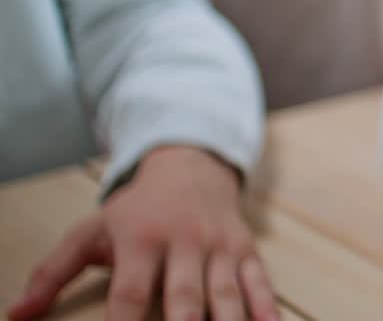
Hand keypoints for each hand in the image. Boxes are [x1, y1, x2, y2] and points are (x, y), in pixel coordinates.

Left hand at [6, 146, 276, 320]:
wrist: (190, 167)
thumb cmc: (136, 210)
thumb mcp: (90, 231)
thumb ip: (53, 273)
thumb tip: (16, 314)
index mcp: (141, 239)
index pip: (130, 293)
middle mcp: (183, 242)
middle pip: (185, 297)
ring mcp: (219, 247)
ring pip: (225, 293)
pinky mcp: (246, 250)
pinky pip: (259, 282)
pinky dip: (266, 308)